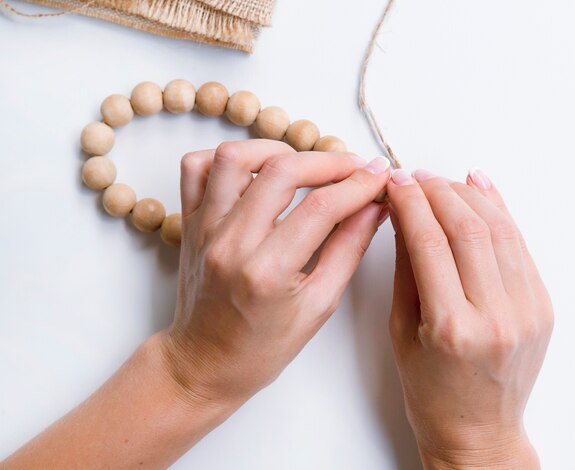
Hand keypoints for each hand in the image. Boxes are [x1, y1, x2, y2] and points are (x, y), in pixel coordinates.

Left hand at [159, 140, 389, 414]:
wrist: (204, 363)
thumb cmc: (261, 347)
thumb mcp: (319, 306)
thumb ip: (349, 250)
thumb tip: (373, 207)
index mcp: (267, 272)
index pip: (322, 207)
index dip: (359, 185)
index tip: (379, 177)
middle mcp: (230, 243)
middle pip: (282, 171)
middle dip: (329, 161)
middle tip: (354, 168)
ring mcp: (204, 229)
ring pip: (234, 158)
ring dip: (277, 150)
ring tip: (304, 163)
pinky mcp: (190, 223)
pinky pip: (196, 168)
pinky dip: (229, 159)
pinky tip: (257, 170)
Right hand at [386, 168, 552, 468]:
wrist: (477, 431)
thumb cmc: (432, 391)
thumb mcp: (402, 330)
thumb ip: (406, 269)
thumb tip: (404, 217)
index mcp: (452, 328)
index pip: (429, 242)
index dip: (410, 203)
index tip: (396, 183)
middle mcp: (497, 316)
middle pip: (467, 228)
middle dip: (437, 191)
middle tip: (414, 177)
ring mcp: (527, 310)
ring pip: (499, 229)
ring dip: (467, 196)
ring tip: (441, 182)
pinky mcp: (541, 306)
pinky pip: (519, 245)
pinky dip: (499, 211)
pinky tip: (480, 189)